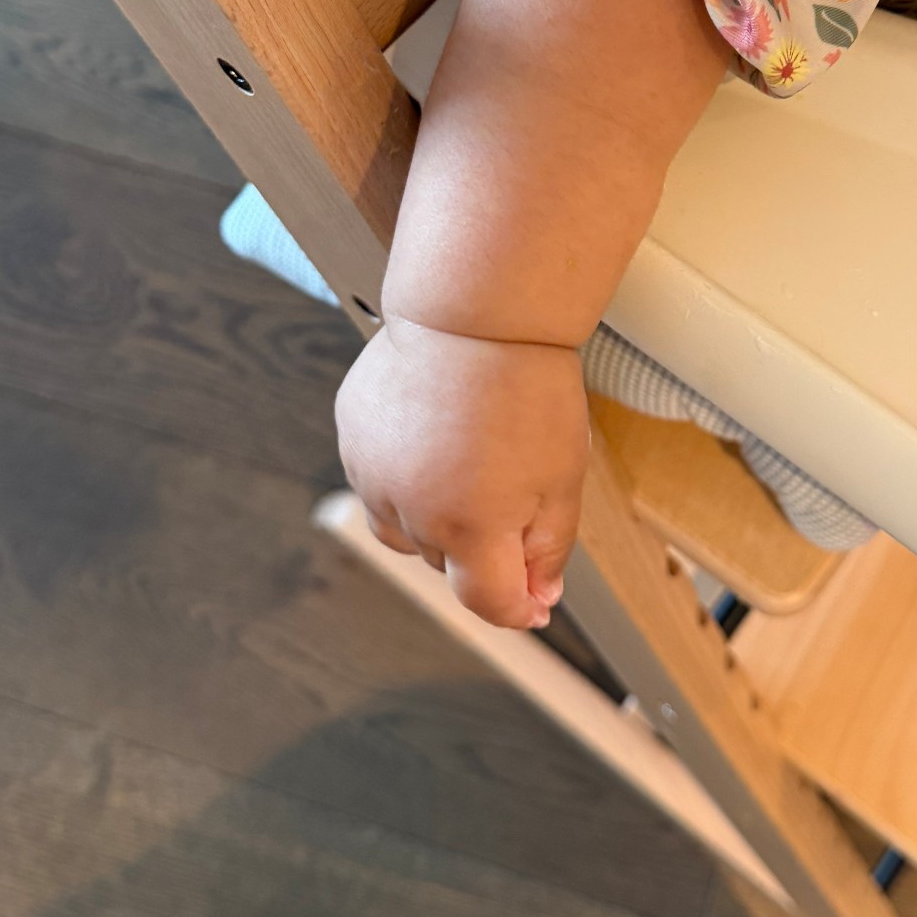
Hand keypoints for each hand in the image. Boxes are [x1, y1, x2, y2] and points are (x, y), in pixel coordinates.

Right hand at [335, 314, 587, 629]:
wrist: (475, 310)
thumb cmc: (527, 386)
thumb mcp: (563, 478)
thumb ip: (548, 549)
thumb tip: (538, 596)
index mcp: (470, 528)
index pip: (487, 602)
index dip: (518, 606)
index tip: (535, 600)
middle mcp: (411, 511)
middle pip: (448, 563)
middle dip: (483, 546)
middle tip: (515, 488)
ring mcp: (373, 474)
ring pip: (405, 530)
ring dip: (437, 519)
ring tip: (471, 465)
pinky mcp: (352, 438)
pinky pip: (377, 483)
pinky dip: (405, 478)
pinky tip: (436, 439)